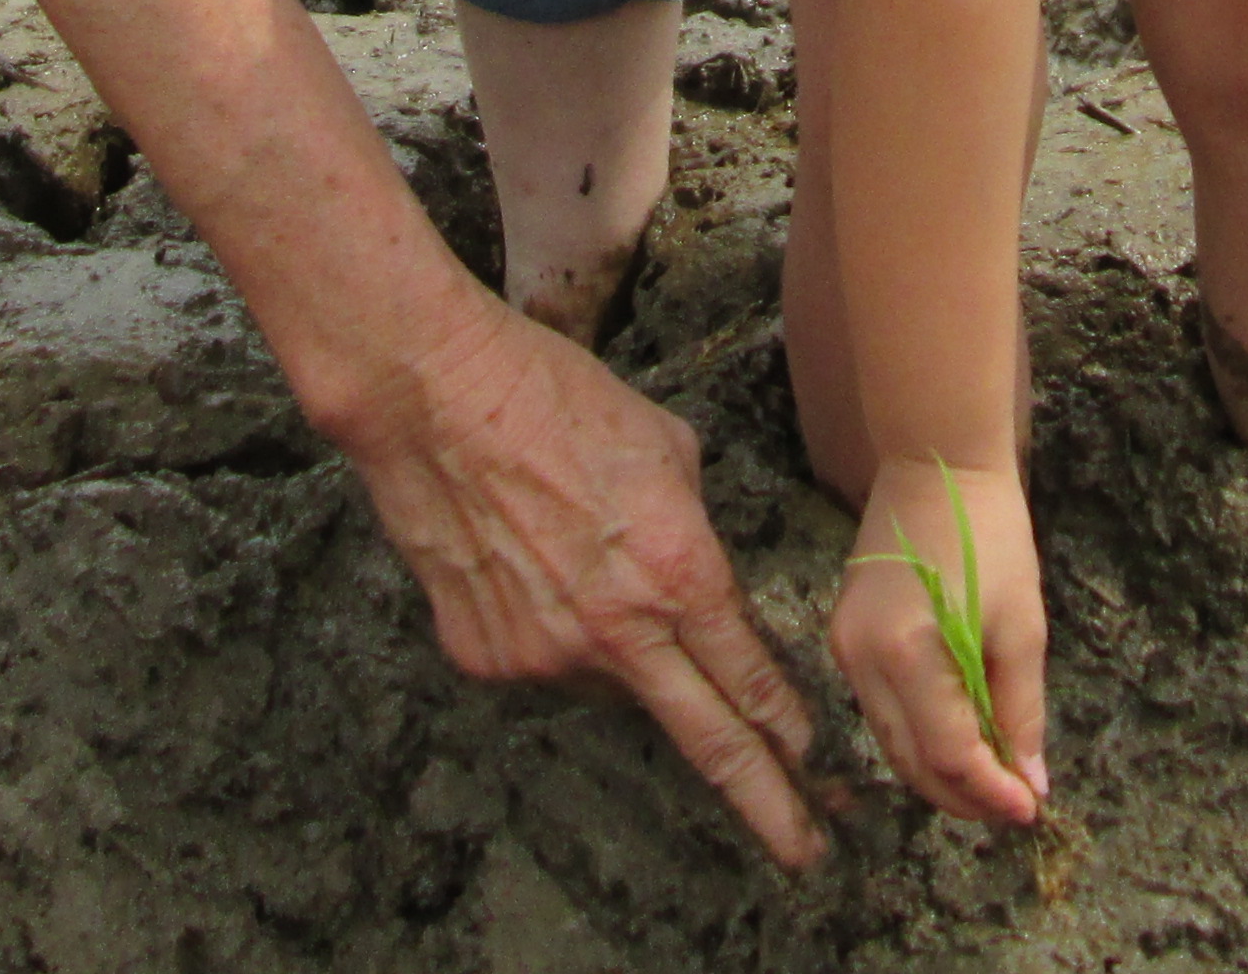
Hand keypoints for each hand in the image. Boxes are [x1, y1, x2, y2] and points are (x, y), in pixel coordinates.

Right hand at [332, 298, 827, 868]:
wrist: (434, 396)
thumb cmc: (554, 397)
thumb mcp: (664, 447)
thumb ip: (692, 529)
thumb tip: (695, 571)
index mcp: (678, 572)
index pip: (749, 677)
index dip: (787, 727)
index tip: (814, 763)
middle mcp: (617, 631)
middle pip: (707, 738)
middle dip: (766, 801)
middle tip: (804, 851)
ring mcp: (545, 654)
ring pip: (607, 679)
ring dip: (614, 648)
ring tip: (577, 560)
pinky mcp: (484, 656)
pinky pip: (538, 659)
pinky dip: (544, 625)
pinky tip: (523, 561)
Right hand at [835, 454, 1046, 825]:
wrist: (936, 462)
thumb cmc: (989, 535)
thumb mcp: (1021, 625)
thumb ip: (1021, 710)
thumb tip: (1030, 783)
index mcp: (908, 653)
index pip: (949, 754)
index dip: (990, 793)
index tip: (1031, 809)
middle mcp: (863, 659)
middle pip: (910, 761)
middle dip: (962, 795)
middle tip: (1013, 805)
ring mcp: (845, 648)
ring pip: (891, 741)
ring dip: (939, 770)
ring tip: (991, 780)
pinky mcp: (844, 636)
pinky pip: (881, 708)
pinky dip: (919, 733)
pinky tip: (958, 735)